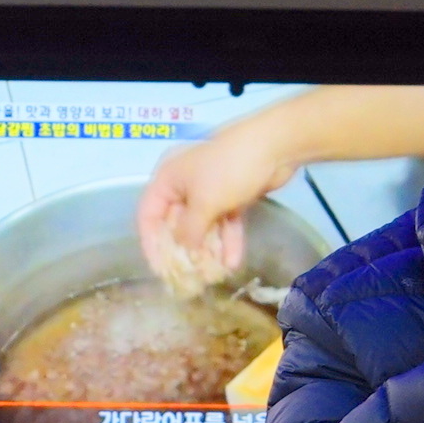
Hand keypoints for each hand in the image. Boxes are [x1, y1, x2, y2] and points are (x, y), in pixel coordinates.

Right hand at [138, 135, 291, 297]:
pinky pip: (224, 223)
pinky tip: (232, 264)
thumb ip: (189, 231)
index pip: (148, 215)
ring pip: (203, 226)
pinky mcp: (232, 196)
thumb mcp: (204, 202)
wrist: (275, 145)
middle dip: (185, 250)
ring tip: (213, 276)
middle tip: (189, 277)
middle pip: (177, 224)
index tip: (160, 268)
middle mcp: (185, 185)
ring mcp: (210, 190)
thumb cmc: (229, 169)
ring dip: (208, 250)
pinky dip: (228, 241)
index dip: (152, 243)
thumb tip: (183, 250)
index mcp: (168, 179)